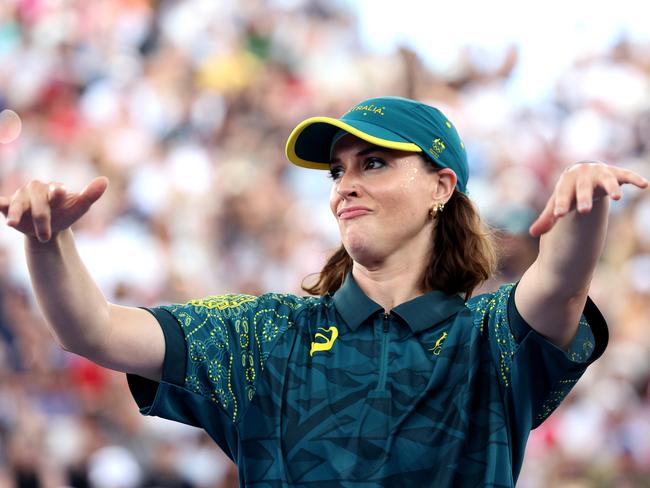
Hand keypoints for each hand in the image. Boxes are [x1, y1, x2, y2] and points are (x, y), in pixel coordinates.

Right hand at [0, 176, 108, 242]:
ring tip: (13, 224)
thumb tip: (105, 180)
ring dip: (16, 214)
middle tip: (46, 237)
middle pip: (37, 203)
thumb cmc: (66, 213)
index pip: (56, 190)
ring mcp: (21, 197)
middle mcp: (36, 189)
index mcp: (54, 188)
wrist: (50, 226)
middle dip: (42, 219)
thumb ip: (90, 194)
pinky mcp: (8, 205)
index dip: (56, 192)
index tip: (59, 193)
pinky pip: (0, 203)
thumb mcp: (80, 207)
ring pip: (17, 204)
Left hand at [529, 162, 647, 236]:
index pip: (562, 196)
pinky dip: (634, 179)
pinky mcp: (615, 172)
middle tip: (584, 211)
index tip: (558, 216)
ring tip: (617, 198)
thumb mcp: (558, 203)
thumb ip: (547, 218)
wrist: (580, 172)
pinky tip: (644, 185)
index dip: (560, 205)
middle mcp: (582, 176)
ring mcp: (600, 174)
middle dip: (583, 199)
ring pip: (606, 180)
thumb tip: (532, 233)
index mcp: (566, 184)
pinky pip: (626, 175)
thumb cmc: (567, 192)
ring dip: (611, 187)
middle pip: (582, 189)